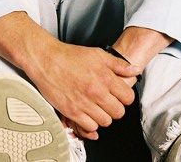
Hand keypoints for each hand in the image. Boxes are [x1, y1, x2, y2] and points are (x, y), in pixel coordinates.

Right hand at [25, 41, 139, 139]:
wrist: (46, 60)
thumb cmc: (69, 56)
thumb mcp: (97, 54)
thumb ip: (118, 64)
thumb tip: (134, 70)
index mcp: (105, 77)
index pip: (128, 98)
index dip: (124, 97)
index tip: (119, 95)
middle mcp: (96, 91)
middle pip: (118, 112)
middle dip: (115, 107)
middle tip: (107, 101)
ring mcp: (84, 103)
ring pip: (106, 121)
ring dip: (103, 115)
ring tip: (96, 106)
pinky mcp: (72, 111)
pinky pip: (90, 126)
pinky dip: (90, 122)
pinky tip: (87, 112)